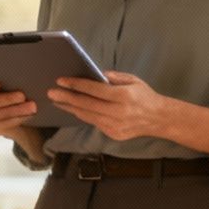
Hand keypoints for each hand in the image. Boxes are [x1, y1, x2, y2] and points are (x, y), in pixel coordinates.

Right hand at [0, 78, 38, 138]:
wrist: (16, 109)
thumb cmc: (11, 89)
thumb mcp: (9, 81)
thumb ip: (10, 77)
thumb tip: (23, 70)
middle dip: (4, 100)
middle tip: (22, 96)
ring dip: (14, 111)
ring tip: (31, 106)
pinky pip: (2, 125)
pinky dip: (17, 119)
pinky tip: (29, 114)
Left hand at [45, 71, 176, 141]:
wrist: (158, 119)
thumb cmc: (144, 96)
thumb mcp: (132, 80)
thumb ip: (113, 77)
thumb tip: (94, 75)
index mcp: (124, 96)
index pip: (95, 90)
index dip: (76, 85)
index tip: (61, 81)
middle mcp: (118, 112)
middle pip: (86, 105)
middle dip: (66, 98)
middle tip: (51, 92)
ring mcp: (115, 125)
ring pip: (86, 116)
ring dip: (69, 108)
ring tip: (56, 101)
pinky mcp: (112, 133)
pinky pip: (92, 122)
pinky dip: (81, 115)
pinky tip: (71, 109)